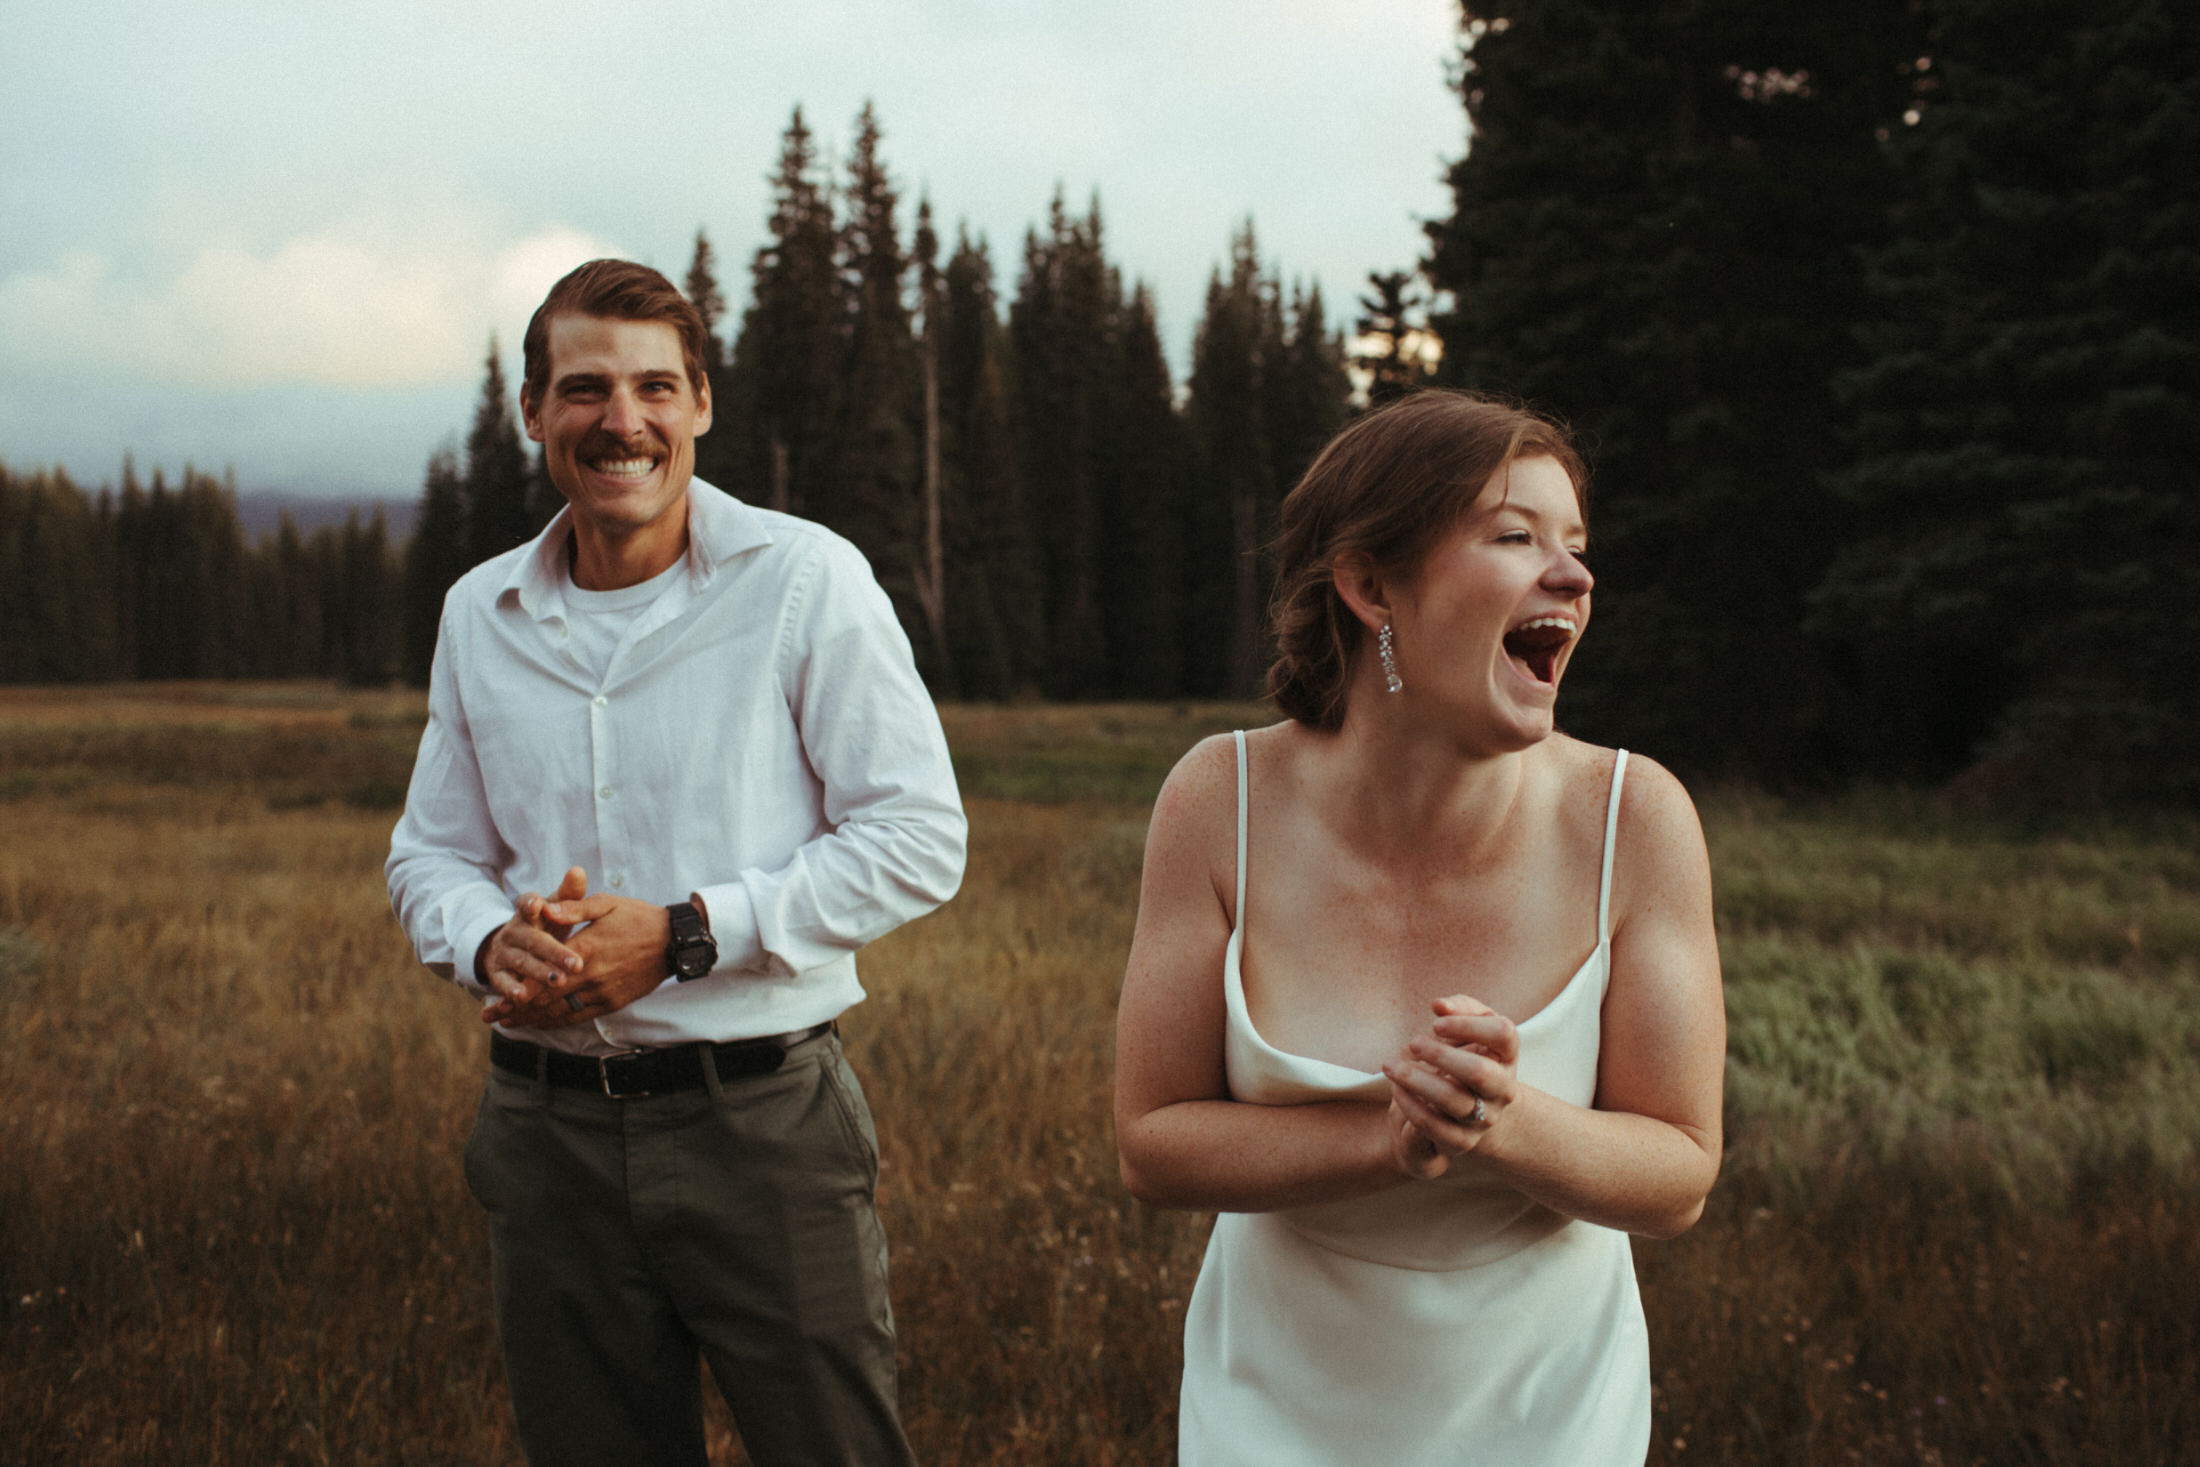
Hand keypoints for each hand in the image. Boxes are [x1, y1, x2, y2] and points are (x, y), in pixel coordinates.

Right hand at [477, 867, 588, 1019]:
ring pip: (522, 962)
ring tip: (557, 982)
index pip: (527, 904)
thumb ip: (568, 893)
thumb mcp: (554, 907)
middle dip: (554, 952)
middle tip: (576, 964)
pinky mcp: (497, 973)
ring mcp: (505, 952)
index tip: (538, 904)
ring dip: (538, 973)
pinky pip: (503, 983)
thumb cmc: (545, 924)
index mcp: (528, 911)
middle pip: (534, 940)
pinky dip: (510, 991)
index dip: (531, 904)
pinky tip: (522, 998)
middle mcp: (515, 931)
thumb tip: (578, 870)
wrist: (513, 946)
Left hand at [495, 893, 674, 1029]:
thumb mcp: (606, 903)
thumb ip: (573, 906)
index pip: (546, 974)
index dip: (519, 988)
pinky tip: (540, 1023)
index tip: (496, 997)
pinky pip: (579, 1017)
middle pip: (547, 998)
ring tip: (508, 1023)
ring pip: (561, 1012)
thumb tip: (544, 909)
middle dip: (516, 1008)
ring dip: (532, 1019)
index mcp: (587, 949)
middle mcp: (592, 976)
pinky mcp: (613, 1003)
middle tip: (491, 1016)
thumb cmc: (639, 918)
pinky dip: (556, 1022)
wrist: (675, 942)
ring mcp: (603, 993)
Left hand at [1380, 994, 1519, 1176]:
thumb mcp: (1469, 1027)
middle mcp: (1503, 1089)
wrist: (1471, 1109)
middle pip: (1480, 1072)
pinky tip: (1396, 1088)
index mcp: (1507, 1056)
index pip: (1504, 1035)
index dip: (1470, 1025)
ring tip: (1391, 1065)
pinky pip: (1434, 1125)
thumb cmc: (1466, 1055)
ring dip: (1417, 1080)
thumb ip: (1460, 1008)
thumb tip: (1439, 1006)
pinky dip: (1410, 1105)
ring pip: (1453, 1100)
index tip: (1435, 1023)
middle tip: (1413, 1043)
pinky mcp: (1462, 1140)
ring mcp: (1485, 1118)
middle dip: (1441, 1056)